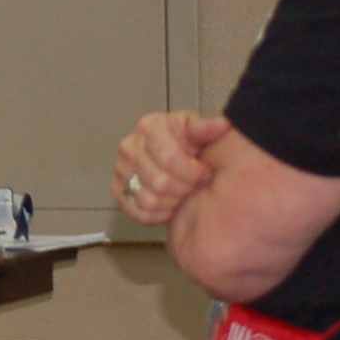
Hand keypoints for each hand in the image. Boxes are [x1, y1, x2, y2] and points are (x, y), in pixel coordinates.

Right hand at [113, 109, 229, 224]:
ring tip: (179, 191)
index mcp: (150, 126)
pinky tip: (167, 202)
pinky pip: (139, 212)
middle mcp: (130, 146)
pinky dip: (158, 214)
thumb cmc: (187, 146)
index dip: (191, 171)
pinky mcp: (117, 190)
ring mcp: (121, 169)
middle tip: (191, 182)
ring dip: (171, 201)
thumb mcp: (200, 133)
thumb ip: (209, 129)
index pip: (169, 157)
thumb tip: (222, 125)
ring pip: (149, 200)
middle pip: (159, 182)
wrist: (174, 161)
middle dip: (183, 187)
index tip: (202, 169)